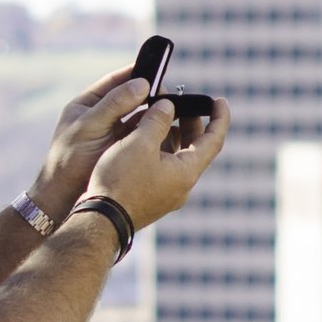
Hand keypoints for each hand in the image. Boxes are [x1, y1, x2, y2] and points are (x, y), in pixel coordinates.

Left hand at [29, 66, 153, 222]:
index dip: (133, 74)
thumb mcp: (89, 127)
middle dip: (148, 94)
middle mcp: (101, 116)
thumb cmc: (69, 160)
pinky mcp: (122, 149)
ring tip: (172, 107)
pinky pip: (141, 134)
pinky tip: (167, 126)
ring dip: (154, 111)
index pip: (113, 82)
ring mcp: (112, 133)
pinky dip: (153, 129)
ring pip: (138, 116)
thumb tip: (141, 83)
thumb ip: (114, 104)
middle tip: (168, 92)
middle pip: (129, 98)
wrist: (65, 196)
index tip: (154, 67)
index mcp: (86, 105)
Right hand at [87, 92, 230, 229]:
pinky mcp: (154, 198)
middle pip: (196, 148)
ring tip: (158, 115)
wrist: (100, 220)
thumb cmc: (120, 181)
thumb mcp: (139, 142)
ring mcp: (168, 194)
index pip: (214, 140)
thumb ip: (157, 120)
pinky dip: (161, 149)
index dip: (219, 118)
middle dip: (190, 123)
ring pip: (178, 158)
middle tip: (182, 102)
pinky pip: (165, 168)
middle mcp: (183, 185)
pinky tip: (143, 138)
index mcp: (187, 172)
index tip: (221, 100)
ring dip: (173, 135)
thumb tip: (168, 106)